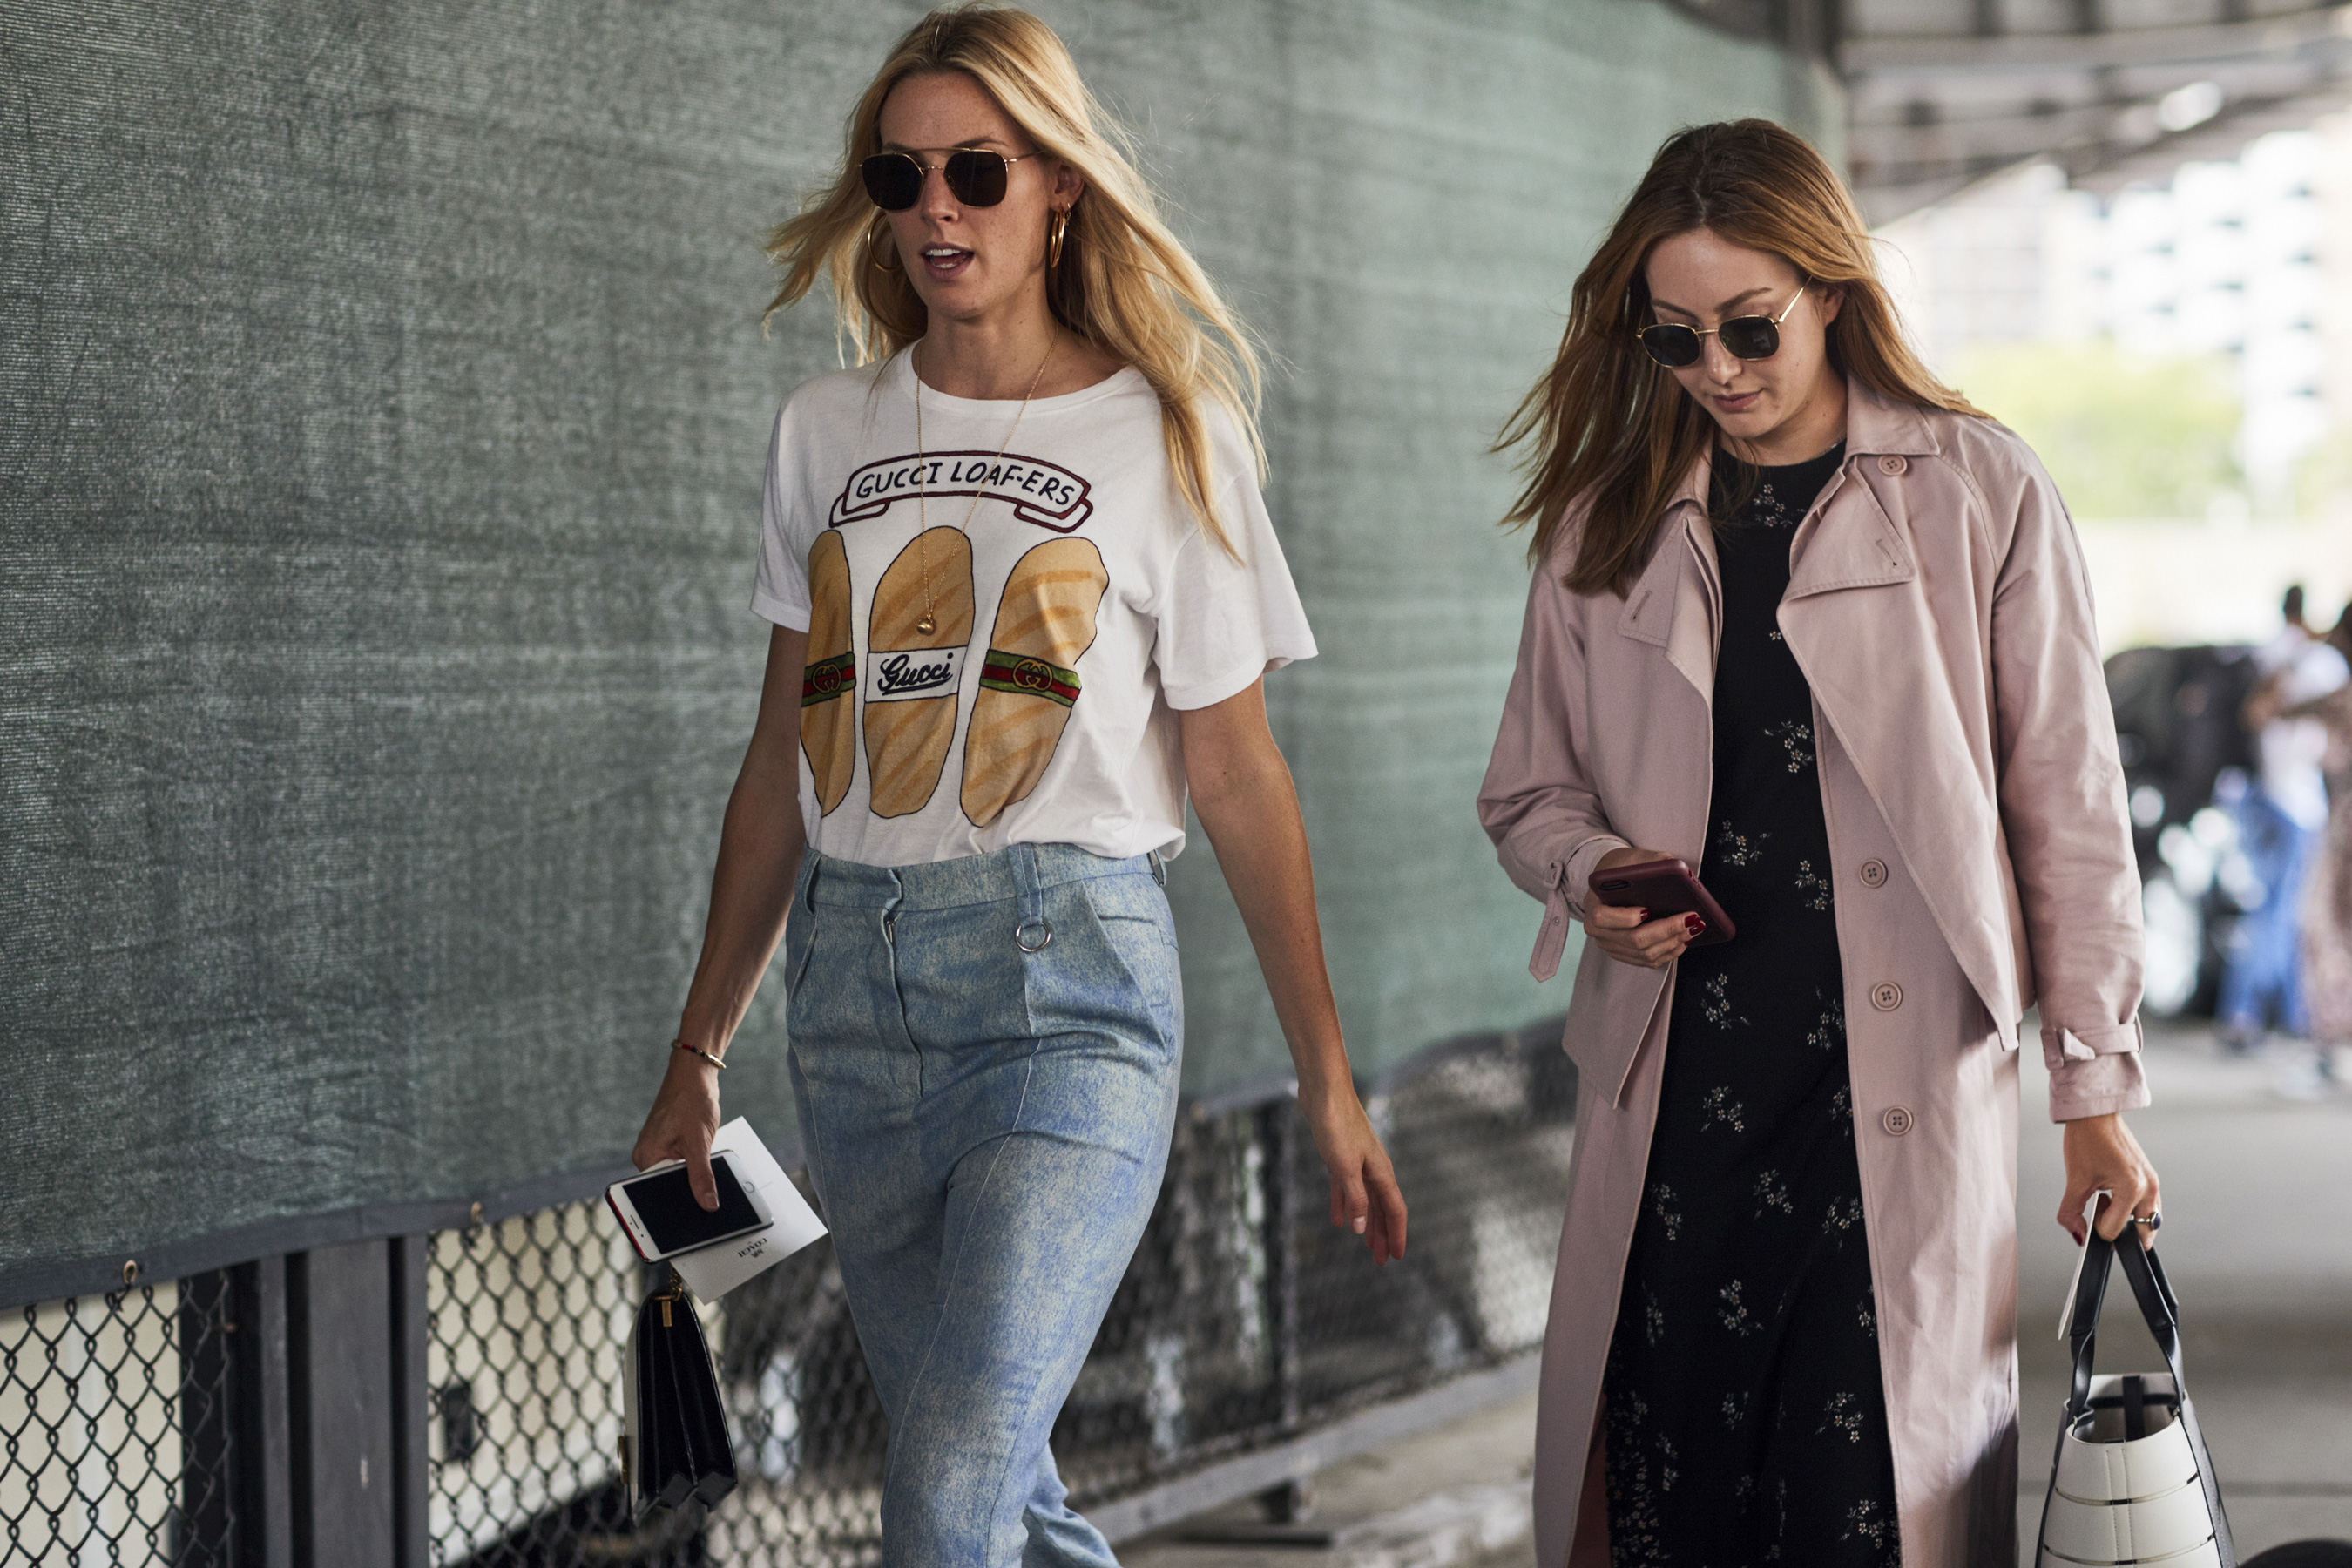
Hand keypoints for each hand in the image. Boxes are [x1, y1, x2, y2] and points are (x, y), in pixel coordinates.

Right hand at [632, 1049, 723, 1210]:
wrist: (695, 1074)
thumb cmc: (691, 1100)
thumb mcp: (699, 1143)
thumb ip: (701, 1176)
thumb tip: (708, 1204)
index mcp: (646, 1158)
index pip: (658, 1193)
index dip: (679, 1205)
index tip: (697, 1216)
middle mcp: (648, 1155)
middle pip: (668, 1185)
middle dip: (688, 1192)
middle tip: (709, 1204)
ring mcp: (659, 1148)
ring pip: (677, 1174)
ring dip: (694, 1177)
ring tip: (709, 1180)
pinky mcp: (670, 1142)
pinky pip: (682, 1163)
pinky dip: (695, 1165)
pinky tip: (707, 1165)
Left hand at [1298, 1082, 1408, 1265]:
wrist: (1323, 1090)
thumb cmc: (1336, 1124)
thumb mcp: (1343, 1166)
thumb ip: (1354, 1197)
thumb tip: (1360, 1229)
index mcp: (1380, 1172)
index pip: (1394, 1210)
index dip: (1396, 1234)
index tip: (1397, 1257)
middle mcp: (1372, 1169)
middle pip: (1381, 1209)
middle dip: (1383, 1235)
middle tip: (1383, 1260)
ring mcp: (1357, 1162)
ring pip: (1365, 1200)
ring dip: (1366, 1222)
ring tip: (1366, 1245)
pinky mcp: (1339, 1156)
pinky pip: (1345, 1188)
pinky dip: (1344, 1205)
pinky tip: (1338, 1221)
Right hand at [1583, 846, 1704, 968]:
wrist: (1613, 882)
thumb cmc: (1623, 868)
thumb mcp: (1634, 858)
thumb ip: (1652, 862)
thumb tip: (1676, 870)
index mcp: (1592, 905)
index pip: (1602, 917)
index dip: (1626, 917)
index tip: (1649, 909)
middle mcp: (1598, 932)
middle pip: (1633, 940)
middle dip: (1666, 931)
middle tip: (1691, 918)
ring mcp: (1611, 946)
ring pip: (1644, 954)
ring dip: (1673, 943)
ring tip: (1694, 928)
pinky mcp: (1625, 954)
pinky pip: (1648, 961)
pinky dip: (1669, 952)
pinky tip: (1684, 940)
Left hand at [2059, 1113, 2159, 1248]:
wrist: (2095, 1116)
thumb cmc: (2088, 1140)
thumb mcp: (2075, 1180)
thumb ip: (2071, 1213)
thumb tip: (2079, 1236)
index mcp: (2132, 1189)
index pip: (2115, 1230)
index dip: (2096, 1227)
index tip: (2087, 1211)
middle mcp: (2149, 1187)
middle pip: (2141, 1232)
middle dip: (2119, 1230)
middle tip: (2100, 1212)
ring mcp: (2153, 1183)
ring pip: (2147, 1220)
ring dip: (2127, 1220)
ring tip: (2106, 1201)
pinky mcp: (2151, 1178)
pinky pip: (2148, 1206)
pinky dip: (2132, 1209)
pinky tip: (2114, 1197)